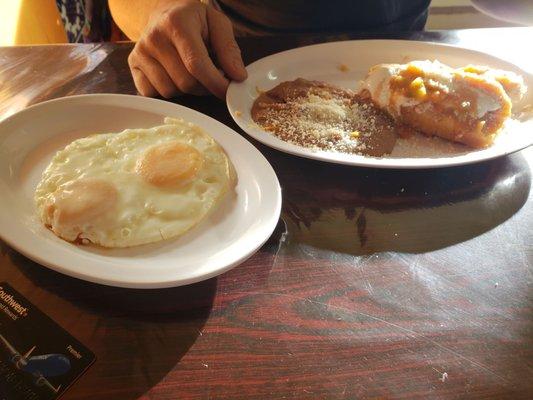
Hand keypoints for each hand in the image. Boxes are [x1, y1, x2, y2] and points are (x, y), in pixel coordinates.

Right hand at [128, 0, 246, 98]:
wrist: (164, 11)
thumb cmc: (194, 20)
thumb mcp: (217, 24)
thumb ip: (229, 49)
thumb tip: (238, 76)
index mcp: (177, 23)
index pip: (197, 65)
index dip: (215, 83)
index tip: (227, 90)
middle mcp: (154, 37)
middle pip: (185, 82)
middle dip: (204, 86)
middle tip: (210, 77)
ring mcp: (140, 52)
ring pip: (170, 91)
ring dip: (186, 90)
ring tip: (191, 73)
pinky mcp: (132, 64)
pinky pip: (153, 93)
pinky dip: (168, 92)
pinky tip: (174, 77)